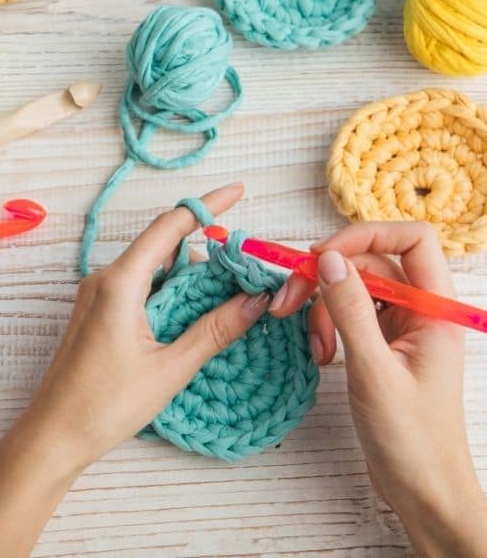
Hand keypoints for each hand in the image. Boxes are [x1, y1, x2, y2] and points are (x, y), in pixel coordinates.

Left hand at [0, 183, 270, 557]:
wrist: (53, 434)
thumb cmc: (104, 404)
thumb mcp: (170, 367)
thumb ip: (215, 329)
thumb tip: (256, 300)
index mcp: (120, 282)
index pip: (170, 225)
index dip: (207, 205)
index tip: (239, 190)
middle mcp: (104, 279)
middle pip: (163, 247)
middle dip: (206, 251)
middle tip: (247, 269)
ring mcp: (97, 295)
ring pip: (152, 270)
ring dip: (189, 277)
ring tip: (230, 296)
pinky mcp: (96, 313)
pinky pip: (139, 288)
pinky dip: (169, 293)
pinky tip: (195, 313)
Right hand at [269, 222, 486, 555]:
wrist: (422, 487)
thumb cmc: (411, 437)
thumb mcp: (373, 370)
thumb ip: (350, 309)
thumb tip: (327, 259)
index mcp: (435, 309)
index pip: (411, 239)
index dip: (364, 235)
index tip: (320, 256)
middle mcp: (421, 310)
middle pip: (370, 263)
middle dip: (325, 278)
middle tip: (287, 302)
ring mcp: (401, 327)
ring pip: (352, 289)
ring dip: (322, 309)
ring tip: (314, 349)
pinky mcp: (382, 345)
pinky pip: (348, 315)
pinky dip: (326, 327)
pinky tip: (321, 354)